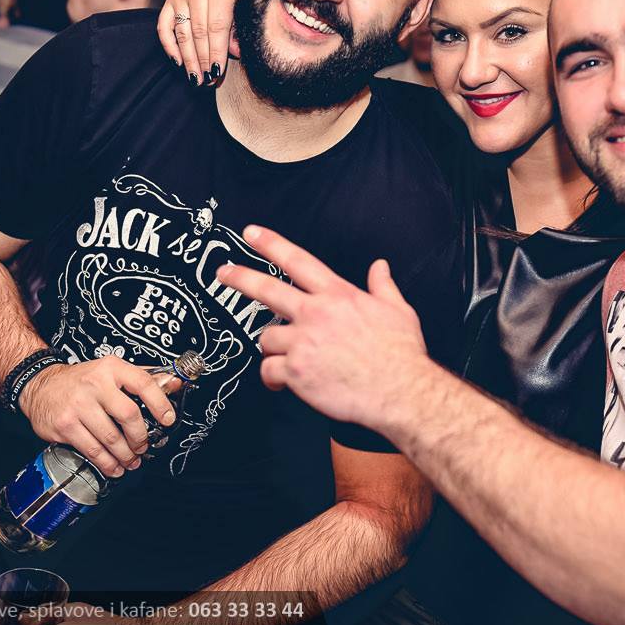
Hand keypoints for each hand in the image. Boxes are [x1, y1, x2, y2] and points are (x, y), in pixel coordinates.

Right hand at [18, 355, 178, 477]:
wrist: (41, 385)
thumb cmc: (81, 380)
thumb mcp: (111, 371)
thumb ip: (142, 377)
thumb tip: (174, 384)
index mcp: (111, 368)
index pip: (143, 383)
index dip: (160, 404)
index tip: (168, 420)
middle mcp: (95, 385)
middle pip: (129, 416)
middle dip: (141, 437)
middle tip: (144, 446)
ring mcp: (78, 405)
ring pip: (111, 437)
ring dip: (125, 454)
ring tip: (131, 460)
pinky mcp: (65, 425)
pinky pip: (92, 449)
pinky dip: (107, 463)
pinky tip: (114, 466)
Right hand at [156, 0, 244, 83]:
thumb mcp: (246, 3)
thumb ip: (240, 28)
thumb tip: (237, 54)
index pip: (217, 28)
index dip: (216, 53)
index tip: (217, 74)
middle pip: (198, 33)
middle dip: (202, 60)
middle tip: (207, 81)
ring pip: (182, 32)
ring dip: (187, 58)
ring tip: (194, 77)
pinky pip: (164, 26)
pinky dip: (169, 45)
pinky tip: (177, 62)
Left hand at [215, 225, 434, 431]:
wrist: (401, 391)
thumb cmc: (401, 354)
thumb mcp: (398, 310)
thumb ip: (383, 286)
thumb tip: (380, 267)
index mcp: (338, 295)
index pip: (298, 261)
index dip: (271, 244)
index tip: (252, 233)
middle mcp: (316, 314)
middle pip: (267, 289)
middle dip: (239, 278)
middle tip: (223, 274)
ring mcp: (304, 342)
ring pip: (267, 338)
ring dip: (273, 348)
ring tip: (287, 358)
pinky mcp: (296, 371)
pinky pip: (269, 371)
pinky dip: (273, 378)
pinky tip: (283, 382)